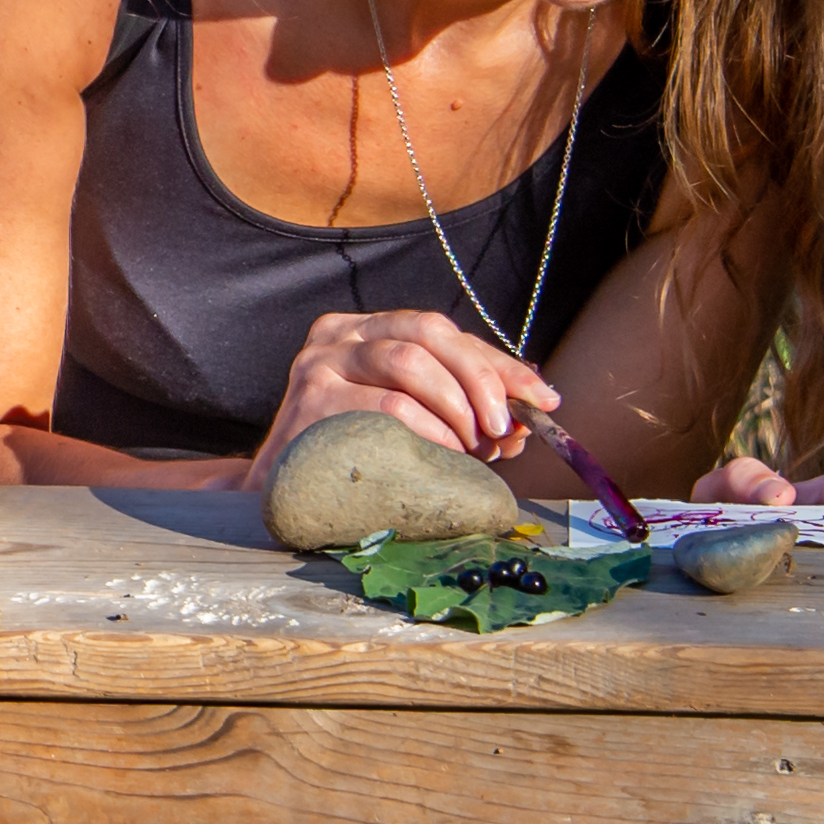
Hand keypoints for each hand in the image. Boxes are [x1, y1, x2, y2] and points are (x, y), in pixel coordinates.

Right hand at [252, 309, 551, 471]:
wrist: (280, 494)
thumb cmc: (351, 456)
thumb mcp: (407, 417)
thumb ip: (459, 404)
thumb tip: (529, 409)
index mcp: (366, 329)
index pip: (441, 331)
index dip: (498, 363)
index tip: (543, 398)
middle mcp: (340, 333)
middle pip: (428, 332)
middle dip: (481, 378)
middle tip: (507, 428)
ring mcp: (321, 362)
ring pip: (411, 363)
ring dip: (457, 408)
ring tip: (475, 448)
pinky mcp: (312, 398)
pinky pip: (391, 406)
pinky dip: (431, 432)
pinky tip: (446, 456)